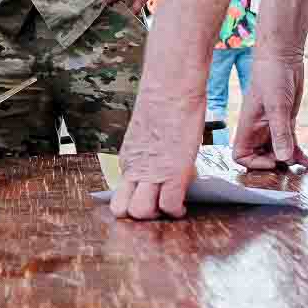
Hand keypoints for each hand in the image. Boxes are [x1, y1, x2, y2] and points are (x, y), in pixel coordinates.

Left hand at [109, 88, 204, 220]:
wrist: (170, 89)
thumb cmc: (164, 103)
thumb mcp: (148, 134)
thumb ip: (150, 153)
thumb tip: (163, 162)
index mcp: (128, 160)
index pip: (122, 194)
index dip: (136, 200)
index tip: (151, 198)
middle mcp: (134, 169)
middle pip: (122, 210)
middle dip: (140, 217)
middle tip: (158, 208)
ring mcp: (152, 173)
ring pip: (141, 213)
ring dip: (157, 216)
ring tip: (171, 207)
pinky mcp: (173, 172)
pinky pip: (170, 205)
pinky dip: (178, 210)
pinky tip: (185, 205)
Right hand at [229, 53, 307, 170]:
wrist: (283, 58)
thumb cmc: (272, 76)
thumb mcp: (278, 106)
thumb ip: (280, 133)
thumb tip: (283, 158)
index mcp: (248, 126)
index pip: (241, 155)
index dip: (254, 164)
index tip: (273, 161)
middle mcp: (258, 129)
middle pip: (260, 158)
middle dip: (274, 165)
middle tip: (290, 166)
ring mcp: (272, 126)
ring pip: (277, 152)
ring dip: (288, 161)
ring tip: (302, 165)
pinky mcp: (285, 122)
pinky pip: (289, 143)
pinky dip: (297, 153)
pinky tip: (307, 160)